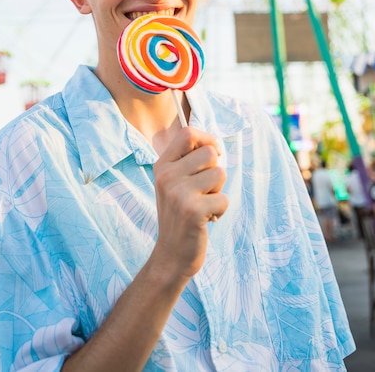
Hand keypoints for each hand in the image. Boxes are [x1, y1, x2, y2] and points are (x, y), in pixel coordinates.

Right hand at [151, 127, 227, 282]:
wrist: (171, 255)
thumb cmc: (179, 215)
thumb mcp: (174, 183)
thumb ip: (188, 162)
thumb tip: (214, 144)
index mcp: (162, 165)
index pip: (187, 133)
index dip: (207, 139)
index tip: (214, 154)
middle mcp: (167, 176)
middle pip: (209, 153)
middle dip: (215, 171)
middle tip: (204, 190)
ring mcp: (178, 193)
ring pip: (220, 174)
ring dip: (218, 192)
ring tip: (204, 204)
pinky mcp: (192, 210)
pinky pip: (224, 198)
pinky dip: (220, 210)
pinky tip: (207, 219)